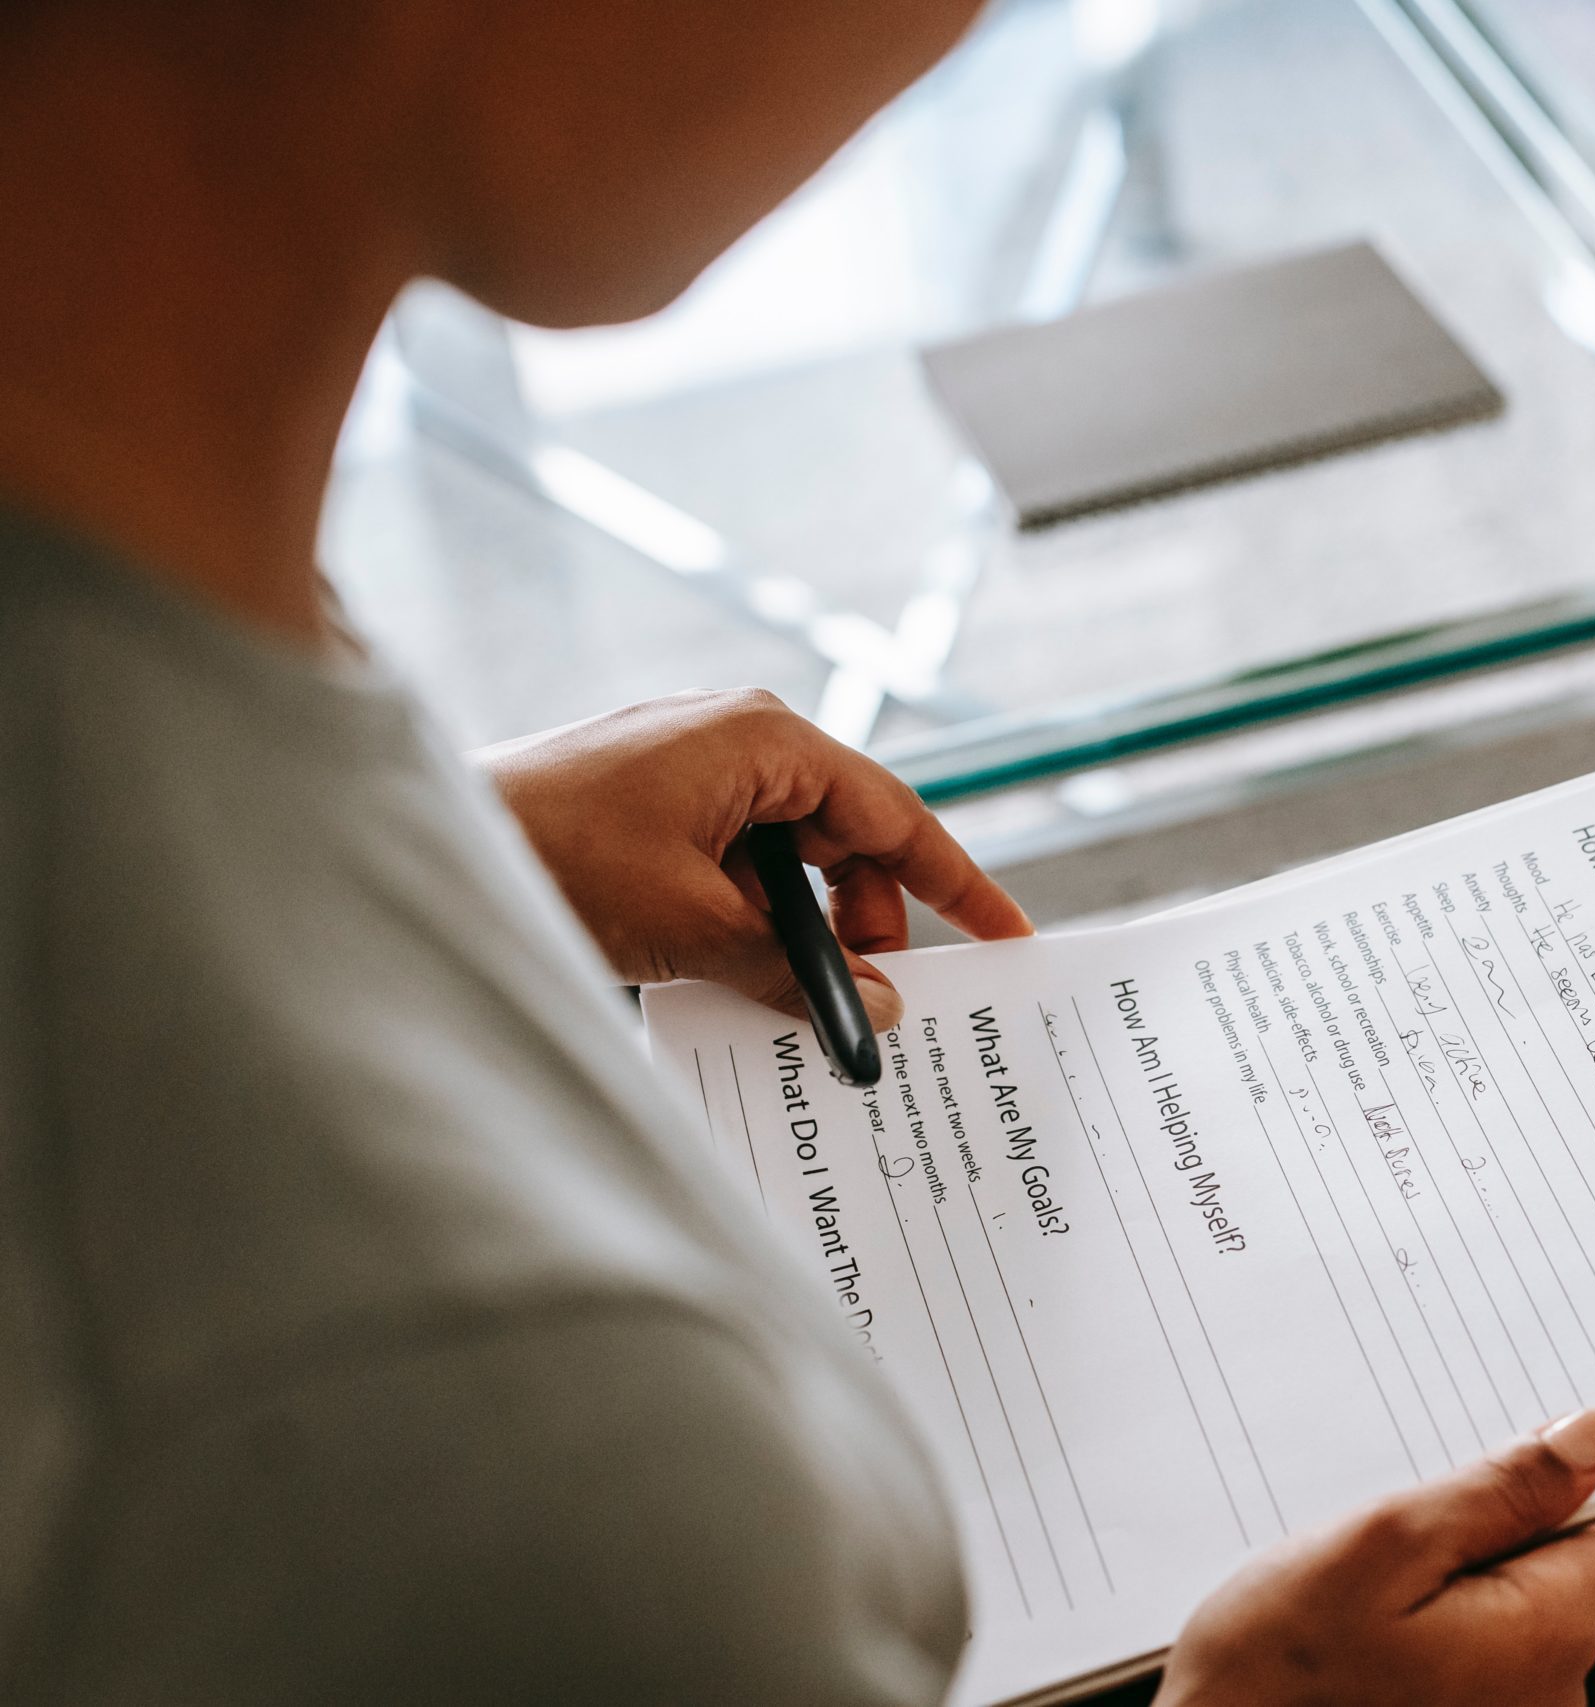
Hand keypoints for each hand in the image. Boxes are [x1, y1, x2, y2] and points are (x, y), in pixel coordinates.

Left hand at [477, 688, 1031, 1023]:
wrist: (425, 835)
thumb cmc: (553, 855)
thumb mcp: (691, 928)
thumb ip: (794, 967)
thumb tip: (877, 1002)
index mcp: (765, 740)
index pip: (895, 816)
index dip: (958, 884)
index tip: (1007, 936)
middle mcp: (739, 739)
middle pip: (847, 839)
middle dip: (865, 923)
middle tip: (870, 1000)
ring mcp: (692, 768)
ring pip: (790, 859)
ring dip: (799, 930)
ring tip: (786, 997)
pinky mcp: (653, 802)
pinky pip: (735, 863)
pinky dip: (749, 919)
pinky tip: (734, 975)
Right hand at [1158, 1409, 1594, 1706]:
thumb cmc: (1274, 1679)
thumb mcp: (1379, 1545)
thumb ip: (1501, 1489)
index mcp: (1548, 1638)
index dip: (1594, 1472)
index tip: (1527, 1441)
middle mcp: (1554, 1697)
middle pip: (1580, 1565)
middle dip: (1508, 1518)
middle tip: (1413, 1505)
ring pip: (1527, 1603)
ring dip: (1466, 1567)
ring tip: (1377, 1568)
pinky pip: (1489, 1647)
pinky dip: (1445, 1615)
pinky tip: (1374, 1614)